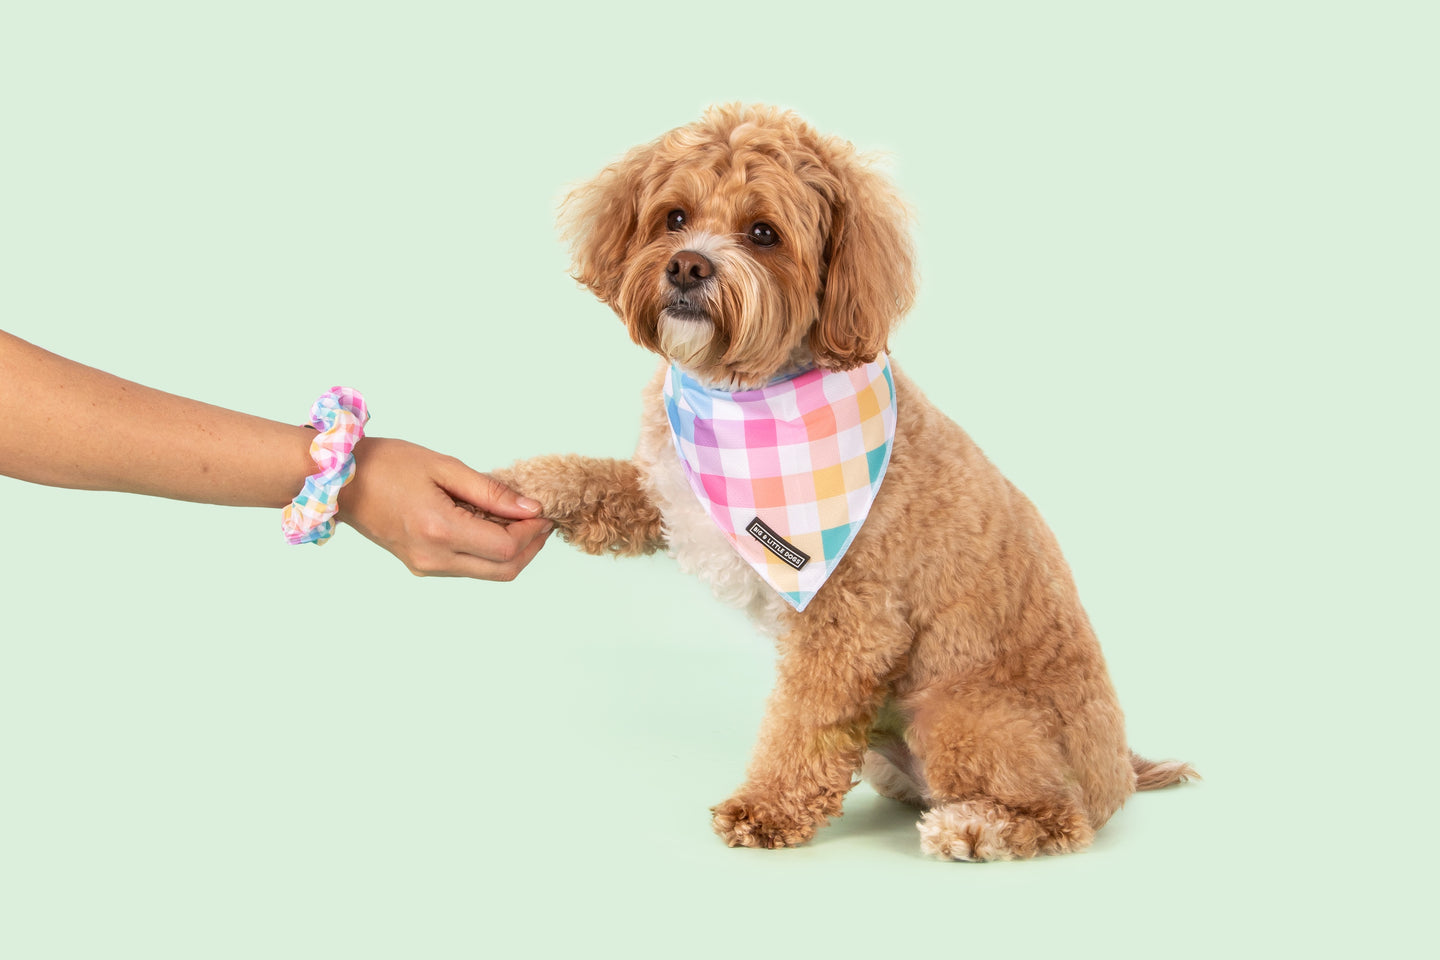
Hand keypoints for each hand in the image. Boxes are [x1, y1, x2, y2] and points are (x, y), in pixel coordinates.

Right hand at [338, 437, 552, 579]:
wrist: (339, 481)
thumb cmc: (386, 464)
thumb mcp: (444, 466)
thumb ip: (490, 491)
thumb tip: (529, 508)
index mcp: (439, 530)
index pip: (506, 548)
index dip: (532, 532)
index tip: (541, 510)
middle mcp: (433, 558)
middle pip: (503, 570)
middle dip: (529, 547)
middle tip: (538, 519)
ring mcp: (426, 567)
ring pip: (487, 572)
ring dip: (510, 550)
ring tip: (514, 516)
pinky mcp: (420, 566)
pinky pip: (467, 566)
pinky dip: (487, 550)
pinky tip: (488, 523)